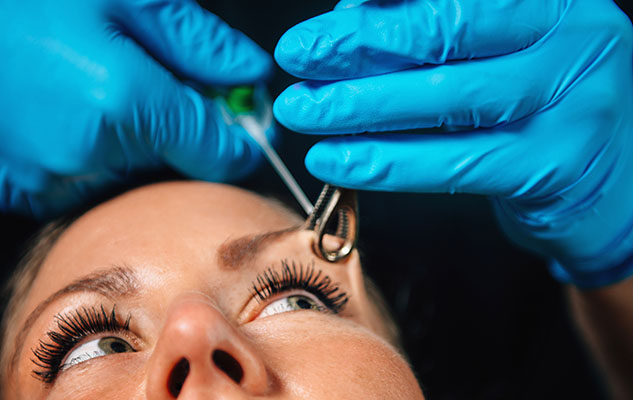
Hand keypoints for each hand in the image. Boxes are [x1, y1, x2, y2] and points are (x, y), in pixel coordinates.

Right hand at [0, 0, 272, 217]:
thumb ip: (198, 43)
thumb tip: (249, 75)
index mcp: (122, 103)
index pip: (217, 152)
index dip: (237, 139)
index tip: (240, 125)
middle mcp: (86, 154)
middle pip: (172, 163)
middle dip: (177, 129)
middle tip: (150, 79)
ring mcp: (46, 176)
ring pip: (125, 171)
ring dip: (128, 139)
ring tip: (91, 84)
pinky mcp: (18, 185)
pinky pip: (78, 177)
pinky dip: (86, 150)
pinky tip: (63, 107)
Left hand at [274, 0, 632, 287]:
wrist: (608, 185)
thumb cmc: (535, 111)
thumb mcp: (495, 59)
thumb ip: (435, 40)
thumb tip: (350, 23)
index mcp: (552, 0)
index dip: (384, 3)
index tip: (323, 21)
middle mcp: (574, 38)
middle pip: (450, 32)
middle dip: (360, 44)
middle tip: (297, 55)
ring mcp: (574, 102)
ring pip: (450, 99)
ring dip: (362, 106)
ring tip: (303, 111)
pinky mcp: (556, 165)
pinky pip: (457, 163)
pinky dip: (389, 163)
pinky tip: (339, 162)